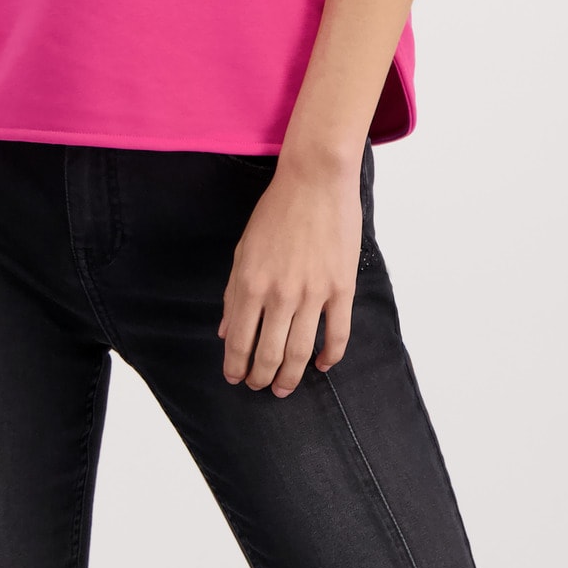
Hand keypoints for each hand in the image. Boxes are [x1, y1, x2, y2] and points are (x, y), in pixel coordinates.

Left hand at [217, 156, 363, 396]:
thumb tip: (226, 332)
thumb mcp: (244, 249)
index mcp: (251, 283)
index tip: (236, 378)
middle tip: (260, 387)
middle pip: (269, 355)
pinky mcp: (341, 288)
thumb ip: (234, 293)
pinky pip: (338, 335)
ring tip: (284, 388)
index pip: (240, 341)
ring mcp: (313, 293)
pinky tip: (321, 365)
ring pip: (300, 352)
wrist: (315, 180)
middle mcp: (280, 293)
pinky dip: (329, 357)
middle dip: (261, 378)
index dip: (236, 367)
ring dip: (290, 377)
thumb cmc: (276, 210)